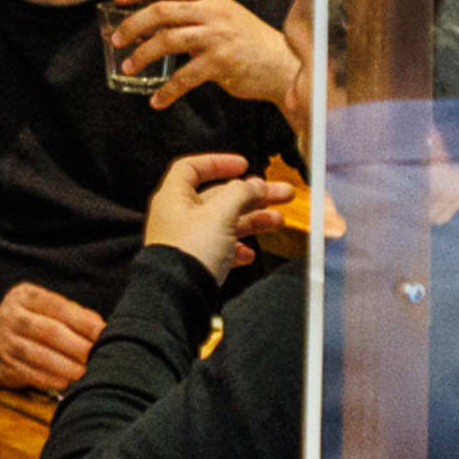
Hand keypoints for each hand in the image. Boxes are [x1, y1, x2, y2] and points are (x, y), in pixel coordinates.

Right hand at [0, 279, 107, 394]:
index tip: (103, 334)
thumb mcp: (47, 309)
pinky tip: (64, 382)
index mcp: (24, 296)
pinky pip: (26, 374)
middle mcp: (9, 315)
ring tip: (84, 372)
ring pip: (36, 354)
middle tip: (97, 357)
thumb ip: (75, 316)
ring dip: (65, 366)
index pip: (58, 307)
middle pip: (48, 331)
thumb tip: (102, 330)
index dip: (83, 322)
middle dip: (77, 346)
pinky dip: (49, 379)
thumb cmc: (31, 323)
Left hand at [108, 0, 299, 112]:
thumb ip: (191, 15)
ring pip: (167, 40)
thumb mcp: (222, 17)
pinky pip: (184, 77)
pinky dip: (167, 91)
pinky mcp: (221, 63)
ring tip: (128, 67)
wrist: (283, 65)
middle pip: (161, 10)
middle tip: (116, 40)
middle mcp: (213, 12)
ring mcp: (218, 37)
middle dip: (132, 25)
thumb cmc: (246, 42)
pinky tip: (157, 101)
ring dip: (141, 55)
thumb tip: (146, 24)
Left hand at [143, 150, 274, 279]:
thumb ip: (240, 194)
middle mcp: (178, 216)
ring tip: (278, 221)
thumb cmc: (191, 250)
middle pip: (219, 197)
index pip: (192, 169)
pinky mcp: (196, 262)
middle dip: (253, 195)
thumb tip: (254, 184)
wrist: (178, 296)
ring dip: (252, 221)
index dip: (218, 163)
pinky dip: (238, 249)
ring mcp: (187, 240)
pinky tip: (249, 254)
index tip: (244, 165)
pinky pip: (220, 250)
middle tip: (284, 194)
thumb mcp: (220, 214)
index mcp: (174, 198)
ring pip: (225, 223)